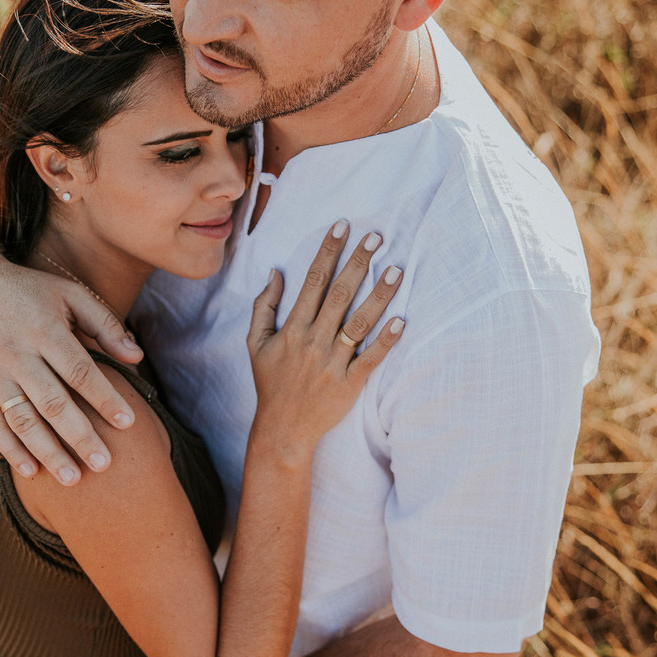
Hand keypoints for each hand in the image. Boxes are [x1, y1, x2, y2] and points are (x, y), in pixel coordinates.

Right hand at [0, 232, 143, 483]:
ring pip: (22, 419)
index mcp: (44, 329)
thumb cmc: (28, 291)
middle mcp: (17, 353)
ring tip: (73, 478)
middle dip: (79, 436)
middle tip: (104, 465)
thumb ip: (105, 324)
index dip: (104, 397)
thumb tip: (137, 357)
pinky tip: (30, 471)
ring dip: (47, 451)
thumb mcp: (69, 293)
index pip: (79, 370)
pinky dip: (10, 448)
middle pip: (52, 402)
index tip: (128, 423)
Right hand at [247, 220, 402, 450]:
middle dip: (358, 262)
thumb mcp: (254, 343)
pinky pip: (371, 358)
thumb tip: (276, 272)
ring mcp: (332, 363)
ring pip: (359, 323)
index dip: (328, 251)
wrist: (282, 429)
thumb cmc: (270, 383)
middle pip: (339, 294)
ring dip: (378, 295)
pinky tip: (402, 320)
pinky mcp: (349, 384)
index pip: (312, 281)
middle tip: (376, 237)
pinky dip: (386, 340)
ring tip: (395, 269)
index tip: (342, 226)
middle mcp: (313, 341)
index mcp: (292, 329)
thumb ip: (263, 306)